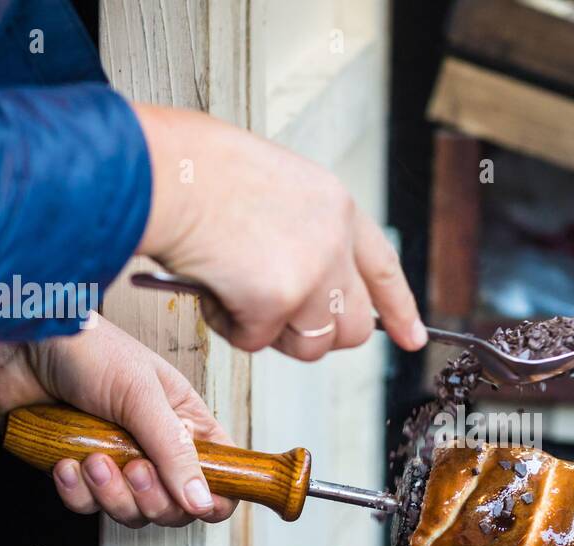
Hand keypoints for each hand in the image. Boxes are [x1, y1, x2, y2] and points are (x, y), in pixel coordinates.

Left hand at [0, 318, 237, 528]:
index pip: (219, 474)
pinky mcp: (80, 471)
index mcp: (184, 422)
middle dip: (151, 497)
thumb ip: (175, 450)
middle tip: (134, 467)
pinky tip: (67, 461)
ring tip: (94, 458)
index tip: (200, 502)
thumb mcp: (140, 394)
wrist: (19, 346)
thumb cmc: (86, 348)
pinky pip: (86, 506)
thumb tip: (202, 500)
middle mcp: (154, 446)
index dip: (214, 497)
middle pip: (174, 506)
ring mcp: (117, 461)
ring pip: (130, 511)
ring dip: (110, 492)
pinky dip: (75, 491)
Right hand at [133, 103, 427, 358]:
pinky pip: (257, 342)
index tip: (411, 337)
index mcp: (338, 207)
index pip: (383, 270)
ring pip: (310, 344)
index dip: (398, 308)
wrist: (161, 172)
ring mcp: (311, 272)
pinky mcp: (277, 300)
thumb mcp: (276, 188)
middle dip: (317, 336)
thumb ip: (304, 234)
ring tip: (233, 293)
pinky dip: (230, 327)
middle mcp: (335, 241)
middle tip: (274, 321)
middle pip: (354, 326)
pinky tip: (212, 290)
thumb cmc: (196, 173)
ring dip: (268, 333)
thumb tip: (309, 291)